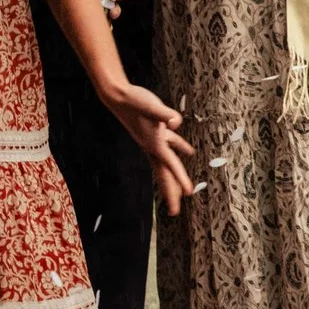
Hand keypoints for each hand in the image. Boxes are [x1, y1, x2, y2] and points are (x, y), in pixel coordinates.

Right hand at [97, 77, 194, 215]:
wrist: (118, 96)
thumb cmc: (134, 101)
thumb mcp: (151, 106)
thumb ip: (165, 114)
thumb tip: (175, 121)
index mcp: (155, 144)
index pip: (171, 165)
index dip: (180, 179)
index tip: (188, 194)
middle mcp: (153, 146)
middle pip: (165, 174)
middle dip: (171, 191)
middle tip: (174, 212)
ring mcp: (153, 140)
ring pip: (168, 163)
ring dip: (175, 175)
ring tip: (184, 190)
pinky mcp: (155, 131)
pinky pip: (171, 144)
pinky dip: (180, 148)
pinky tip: (190, 151)